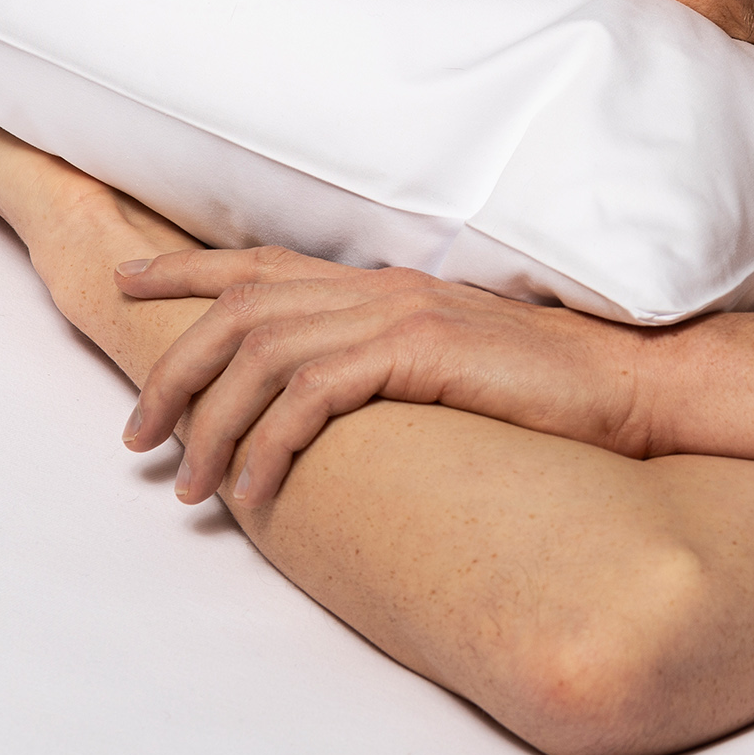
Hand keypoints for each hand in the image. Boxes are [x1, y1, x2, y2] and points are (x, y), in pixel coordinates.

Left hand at [114, 249, 659, 506]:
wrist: (627, 384)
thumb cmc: (544, 389)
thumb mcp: (449, 361)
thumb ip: (386, 361)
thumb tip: (326, 399)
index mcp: (383, 283)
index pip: (261, 263)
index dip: (185, 267)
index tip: (126, 279)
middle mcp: (381, 287)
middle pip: (239, 311)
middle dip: (172, 371)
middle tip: (136, 439)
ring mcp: (400, 316)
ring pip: (262, 357)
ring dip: (211, 426)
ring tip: (189, 487)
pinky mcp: (420, 354)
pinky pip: (312, 397)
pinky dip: (269, 447)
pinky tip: (256, 490)